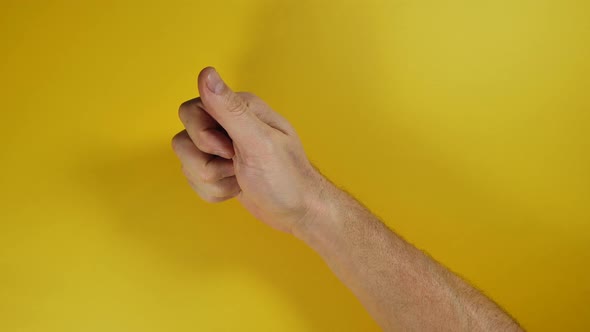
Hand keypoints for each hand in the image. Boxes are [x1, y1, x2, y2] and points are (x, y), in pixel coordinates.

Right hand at [172, 67, 324, 233]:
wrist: (298, 212)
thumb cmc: (287, 178)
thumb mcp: (258, 142)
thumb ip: (229, 109)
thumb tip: (206, 73)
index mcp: (239, 108)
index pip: (190, 111)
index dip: (203, 136)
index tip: (230, 149)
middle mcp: (228, 123)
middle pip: (184, 139)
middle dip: (207, 163)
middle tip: (236, 165)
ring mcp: (222, 147)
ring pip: (187, 162)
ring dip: (213, 181)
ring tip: (239, 179)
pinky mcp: (219, 167)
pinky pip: (195, 179)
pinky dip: (215, 191)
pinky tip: (236, 188)